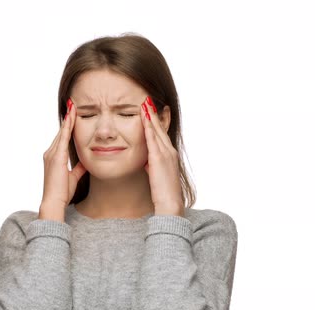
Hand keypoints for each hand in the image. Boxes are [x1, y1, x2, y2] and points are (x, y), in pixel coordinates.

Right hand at [40, 99, 87, 215]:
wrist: (54, 201)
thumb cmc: (62, 192)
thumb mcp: (74, 177)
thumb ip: (79, 167)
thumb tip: (87, 161)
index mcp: (54, 157)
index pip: (62, 138)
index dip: (67, 126)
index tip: (72, 115)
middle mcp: (50, 153)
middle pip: (60, 132)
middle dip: (67, 118)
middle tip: (73, 104)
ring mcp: (52, 154)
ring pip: (61, 132)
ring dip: (68, 119)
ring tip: (73, 106)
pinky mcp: (56, 157)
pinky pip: (63, 137)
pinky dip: (67, 126)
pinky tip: (72, 117)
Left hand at [140, 97, 184, 216]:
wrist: (171, 204)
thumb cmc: (163, 193)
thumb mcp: (157, 176)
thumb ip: (152, 166)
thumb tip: (146, 162)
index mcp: (170, 155)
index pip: (162, 134)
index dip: (157, 121)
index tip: (152, 109)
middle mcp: (170, 151)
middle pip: (160, 128)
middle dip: (154, 113)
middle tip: (148, 100)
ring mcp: (165, 154)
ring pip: (157, 130)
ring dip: (151, 116)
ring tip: (145, 103)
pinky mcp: (159, 159)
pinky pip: (152, 139)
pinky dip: (148, 127)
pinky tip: (143, 117)